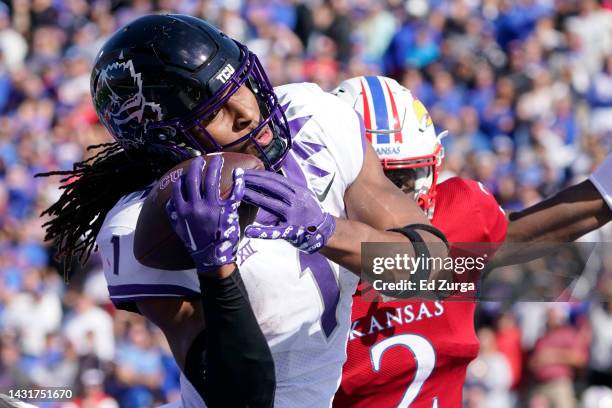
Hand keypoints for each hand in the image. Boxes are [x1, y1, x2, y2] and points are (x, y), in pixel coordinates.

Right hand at [165, 155, 244, 272]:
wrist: (212, 258)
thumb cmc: (196, 244)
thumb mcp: (179, 230)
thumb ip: (173, 215)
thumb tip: (169, 203)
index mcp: (182, 211)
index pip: (179, 187)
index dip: (183, 176)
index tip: (187, 170)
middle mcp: (195, 206)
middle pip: (194, 179)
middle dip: (197, 166)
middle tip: (200, 159)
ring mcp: (211, 208)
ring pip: (212, 180)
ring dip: (214, 167)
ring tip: (216, 159)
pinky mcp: (227, 211)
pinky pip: (234, 193)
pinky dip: (237, 181)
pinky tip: (238, 172)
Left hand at [242, 170, 335, 252]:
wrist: (325, 231)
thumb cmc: (310, 213)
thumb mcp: (303, 196)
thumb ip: (288, 189)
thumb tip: (269, 180)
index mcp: (298, 190)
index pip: (276, 179)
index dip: (259, 174)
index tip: (246, 171)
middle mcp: (296, 200)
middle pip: (272, 186)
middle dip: (253, 180)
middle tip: (237, 177)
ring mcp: (294, 215)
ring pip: (271, 203)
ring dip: (253, 196)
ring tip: (238, 192)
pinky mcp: (292, 231)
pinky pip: (275, 231)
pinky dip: (262, 232)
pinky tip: (249, 231)